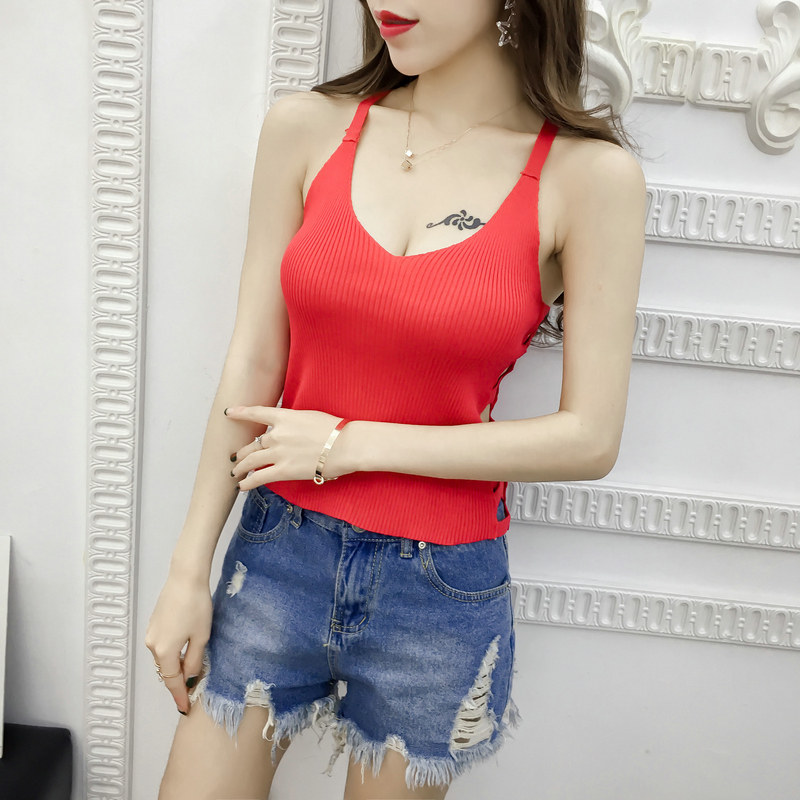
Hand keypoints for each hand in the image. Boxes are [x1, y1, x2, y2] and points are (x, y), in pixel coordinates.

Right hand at [144, 571, 212, 715]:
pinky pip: (162, 646)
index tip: (185, 708)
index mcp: (165, 651)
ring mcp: (151, 633)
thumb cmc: (197, 605)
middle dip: (178, 680)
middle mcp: (153, 645)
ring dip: (175, 665)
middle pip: (166, 670)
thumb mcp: (201, 636)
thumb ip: (194, 660)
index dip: (179, 696)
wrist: (185, 577)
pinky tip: (184, 649)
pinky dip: (172, 652)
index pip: (172, 681)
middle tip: (192, 690)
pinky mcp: (154, 623)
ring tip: (191, 670)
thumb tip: (190, 676)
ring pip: (164, 658)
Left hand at [226, 405, 351, 489]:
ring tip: (235, 472)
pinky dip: (248, 482)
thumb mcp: (311, 417)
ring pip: (251, 460)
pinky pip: (259, 477)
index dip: (240, 413)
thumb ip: (295, 422)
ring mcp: (279, 453)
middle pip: (253, 443)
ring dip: (241, 467)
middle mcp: (277, 434)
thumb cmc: (336, 430)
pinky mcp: (284, 471)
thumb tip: (290, 429)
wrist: (346, 445)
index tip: (228, 413)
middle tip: (235, 456)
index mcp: (285, 417)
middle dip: (242, 452)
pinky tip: (241, 486)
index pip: (257, 413)